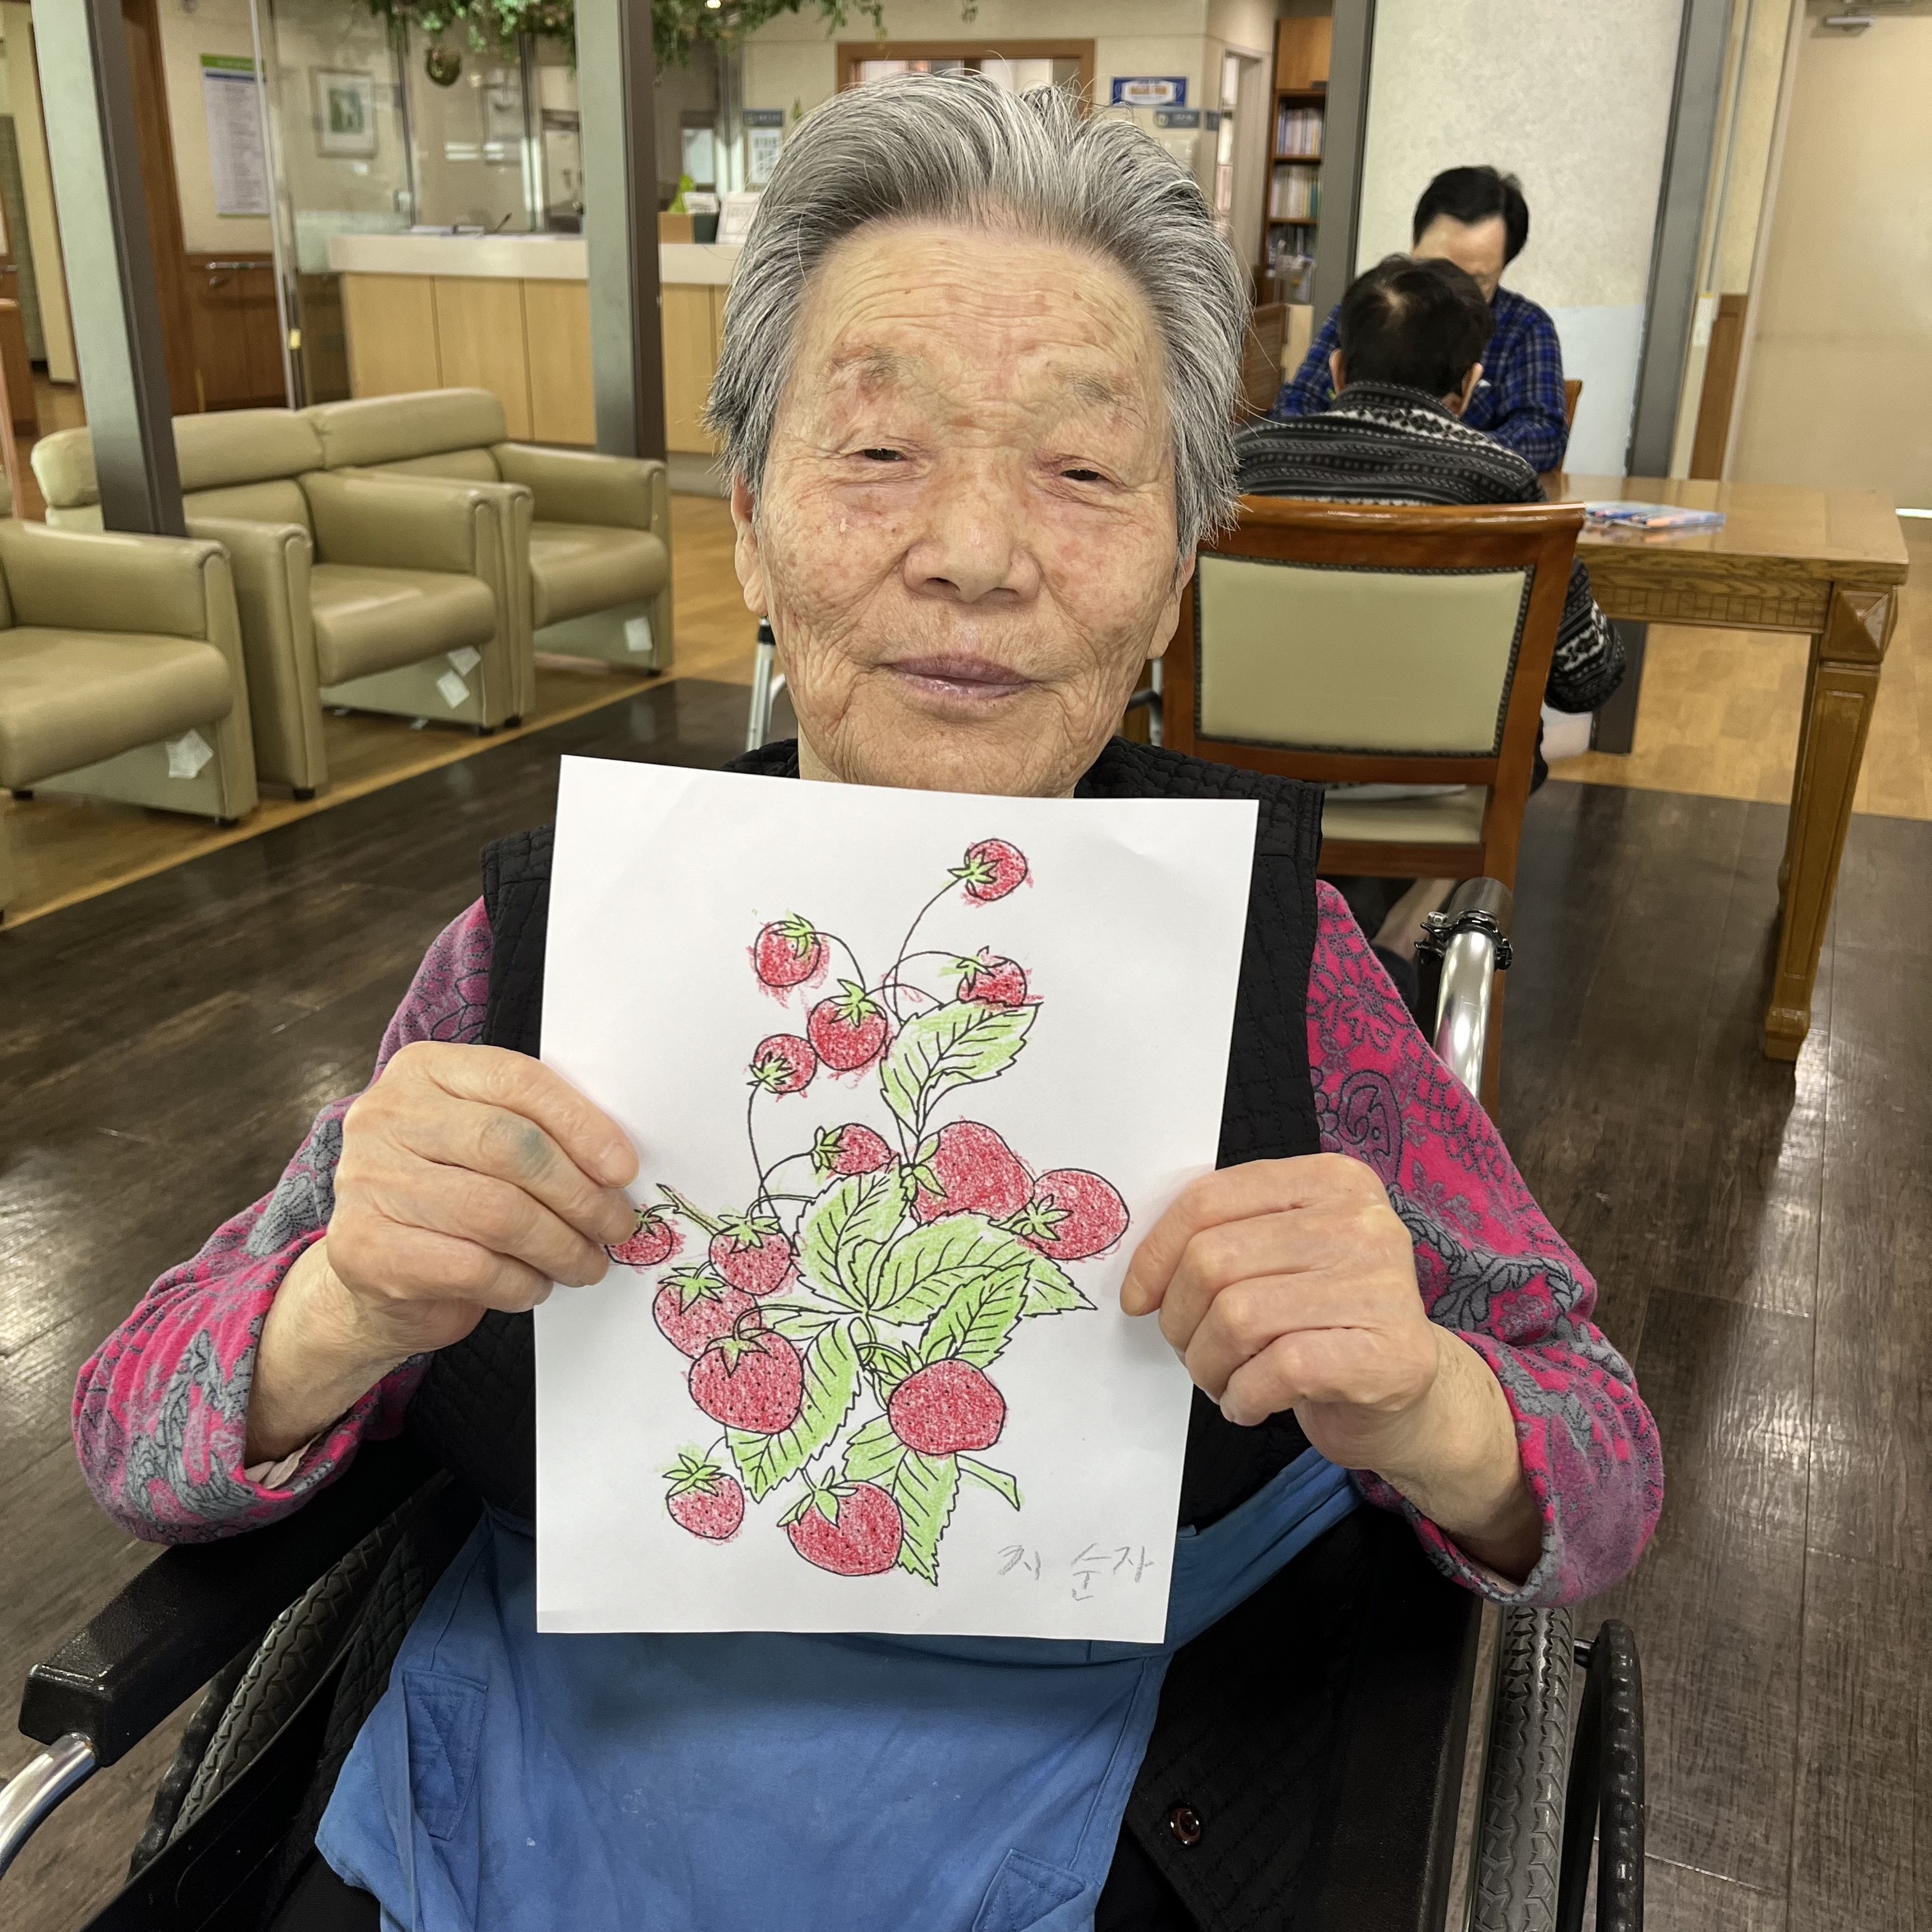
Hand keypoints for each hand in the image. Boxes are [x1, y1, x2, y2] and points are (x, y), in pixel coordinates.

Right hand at [327, 1041, 639, 1354]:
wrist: (372, 1272)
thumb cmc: (448, 1195)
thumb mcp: (484, 1143)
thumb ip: (536, 1131)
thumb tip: (616, 1164)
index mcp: (424, 1071)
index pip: (517, 1081)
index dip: (581, 1125)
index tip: (623, 1169)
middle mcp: (385, 1117)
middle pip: (510, 1146)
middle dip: (578, 1193)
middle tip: (615, 1225)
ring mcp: (366, 1182)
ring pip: (496, 1212)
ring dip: (560, 1246)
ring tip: (587, 1263)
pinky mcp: (364, 1249)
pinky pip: (471, 1267)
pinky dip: (520, 1282)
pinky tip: (537, 1286)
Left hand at [1120, 1153, 1438, 1465]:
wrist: (1408, 1398)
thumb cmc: (1323, 1322)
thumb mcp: (1280, 1257)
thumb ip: (1226, 1237)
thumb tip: (1141, 1273)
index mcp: (1329, 1180)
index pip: (1210, 1197)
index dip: (1156, 1253)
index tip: (1138, 1298)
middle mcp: (1363, 1222)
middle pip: (1214, 1259)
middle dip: (1180, 1318)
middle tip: (1189, 1351)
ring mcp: (1383, 1286)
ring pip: (1238, 1316)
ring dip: (1207, 1364)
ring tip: (1219, 1380)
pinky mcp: (1389, 1354)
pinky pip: (1277, 1370)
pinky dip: (1243, 1396)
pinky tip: (1248, 1404)